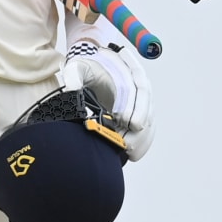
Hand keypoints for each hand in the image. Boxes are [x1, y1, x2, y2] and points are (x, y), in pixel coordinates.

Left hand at [56, 21, 154, 160]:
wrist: (93, 70)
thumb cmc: (87, 68)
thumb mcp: (77, 67)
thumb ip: (74, 77)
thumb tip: (72, 91)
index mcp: (128, 74)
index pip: (139, 90)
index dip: (134, 107)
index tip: (125, 121)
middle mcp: (139, 88)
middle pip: (148, 109)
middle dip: (138, 128)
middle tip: (126, 143)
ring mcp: (142, 103)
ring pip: (149, 122)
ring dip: (141, 139)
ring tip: (127, 151)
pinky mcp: (139, 115)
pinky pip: (146, 131)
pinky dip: (141, 143)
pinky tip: (131, 154)